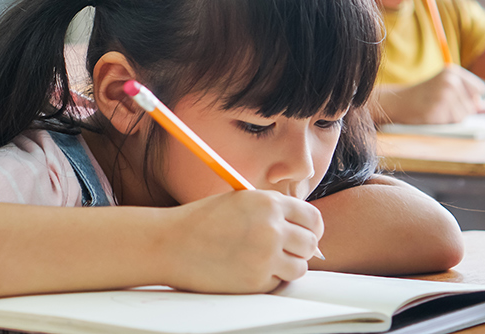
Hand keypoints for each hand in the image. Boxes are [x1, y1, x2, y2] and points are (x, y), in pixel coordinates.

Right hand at [164, 190, 322, 293]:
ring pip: (299, 268)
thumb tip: (301, 229)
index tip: (306, 234)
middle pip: (310, 244)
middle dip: (301, 249)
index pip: (313, 218)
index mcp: (268, 204)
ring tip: (264, 260)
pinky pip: (277, 283)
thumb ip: (271, 211)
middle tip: (285, 250)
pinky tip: (246, 268)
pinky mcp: (256, 281)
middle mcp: (271, 229)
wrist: (171, 244)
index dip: (312, 228)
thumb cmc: (202, 221)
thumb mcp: (240, 201)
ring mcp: (265, 257)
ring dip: (287, 266)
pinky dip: (267, 279)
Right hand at [384, 66, 484, 123]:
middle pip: (472, 105)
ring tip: (435, 109)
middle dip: (459, 110)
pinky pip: (452, 122)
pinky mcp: (437, 109)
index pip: (479, 90)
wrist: (398, 102)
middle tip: (439, 104)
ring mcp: (444, 95)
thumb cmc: (424, 96)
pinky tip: (431, 114)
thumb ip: (468, 94)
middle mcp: (451, 81)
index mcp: (453, 71)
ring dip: (451, 118)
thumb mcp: (446, 87)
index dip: (468, 98)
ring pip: (464, 116)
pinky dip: (443, 122)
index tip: (450, 96)